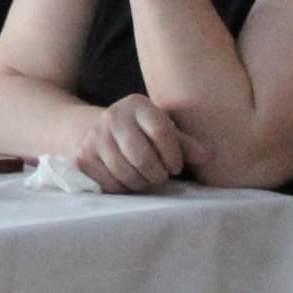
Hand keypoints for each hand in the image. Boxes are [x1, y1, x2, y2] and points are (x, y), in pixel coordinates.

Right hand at [74, 92, 198, 194]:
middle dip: (157, 174)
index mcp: (138, 104)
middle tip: (160, 175)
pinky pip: (110, 184)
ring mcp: (95, 137)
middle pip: (143, 158)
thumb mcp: (164, 132)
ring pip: (126, 174)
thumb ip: (186, 144)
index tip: (176, 167)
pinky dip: (123, 188)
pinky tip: (127, 179)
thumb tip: (210, 155)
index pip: (162, 132)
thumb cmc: (142, 133)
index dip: (174, 156)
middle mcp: (113, 116)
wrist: (98, 131)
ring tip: (145, 177)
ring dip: (141, 183)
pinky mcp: (83, 157)